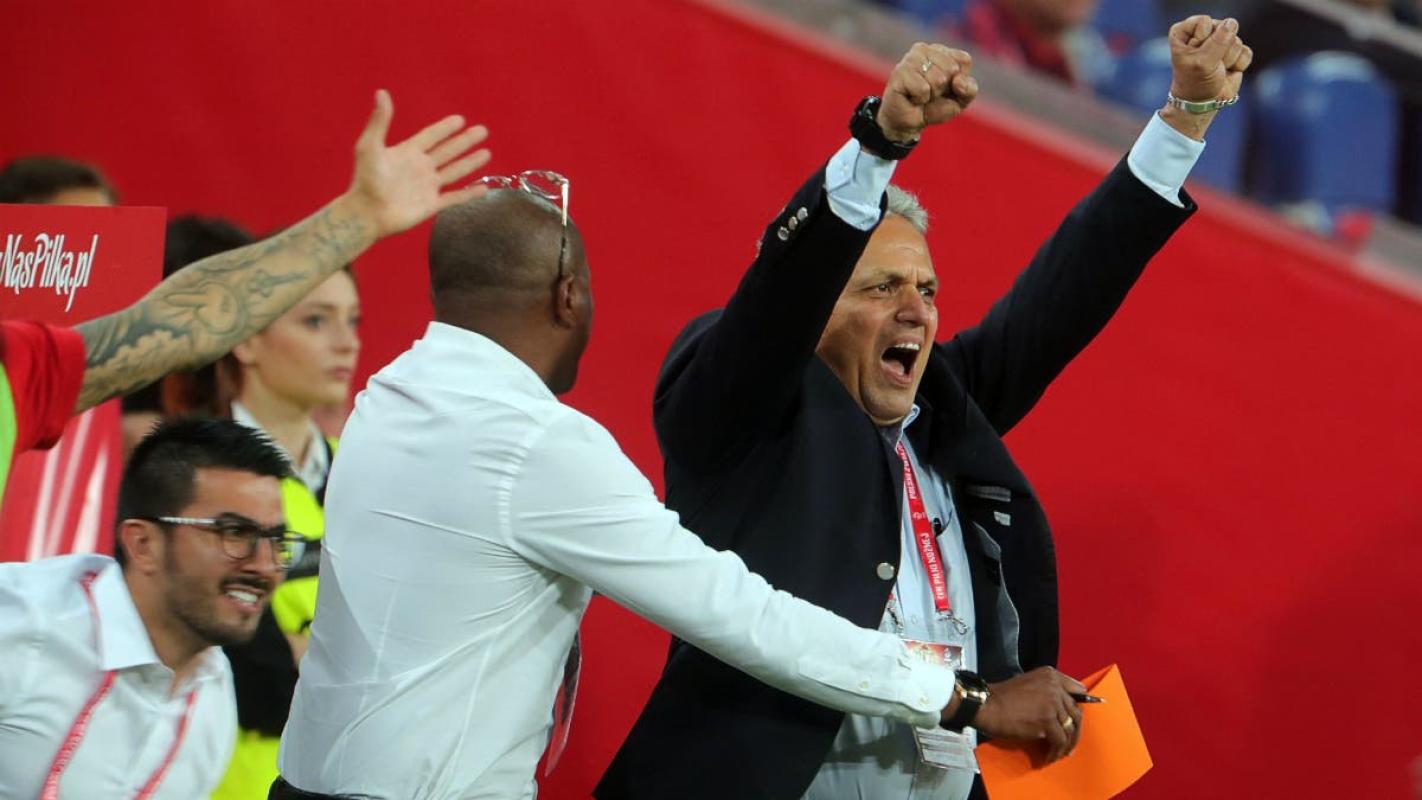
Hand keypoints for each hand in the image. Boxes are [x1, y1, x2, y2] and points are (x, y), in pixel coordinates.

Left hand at [340, 89, 493, 237]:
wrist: (367, 212)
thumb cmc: (365, 179)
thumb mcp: (370, 145)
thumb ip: (379, 121)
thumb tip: (382, 92)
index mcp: (408, 152)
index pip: (431, 136)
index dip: (445, 128)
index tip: (460, 119)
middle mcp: (421, 167)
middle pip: (448, 151)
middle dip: (465, 141)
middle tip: (482, 131)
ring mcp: (428, 186)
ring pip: (455, 171)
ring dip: (471, 162)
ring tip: (487, 153)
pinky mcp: (432, 205)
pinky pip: (455, 198)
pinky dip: (469, 193)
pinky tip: (484, 188)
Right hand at [876, 43, 978, 143]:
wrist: (909, 123)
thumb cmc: (934, 107)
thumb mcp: (960, 100)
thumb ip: (969, 89)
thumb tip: (958, 81)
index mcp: (941, 51)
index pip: (964, 60)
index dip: (959, 81)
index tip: (946, 89)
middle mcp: (924, 49)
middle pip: (951, 68)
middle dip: (944, 89)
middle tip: (931, 94)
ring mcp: (910, 59)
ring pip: (938, 79)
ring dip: (932, 95)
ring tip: (921, 96)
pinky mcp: (900, 72)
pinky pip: (923, 89)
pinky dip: (920, 99)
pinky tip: (911, 98)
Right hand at [972, 666, 1085, 763]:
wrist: (986, 705)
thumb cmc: (1001, 697)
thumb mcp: (1028, 683)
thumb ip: (1046, 691)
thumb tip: (1059, 711)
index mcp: (1050, 675)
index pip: (1078, 690)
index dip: (1079, 706)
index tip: (1078, 719)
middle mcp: (1055, 687)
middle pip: (1076, 712)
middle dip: (1075, 731)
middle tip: (1070, 743)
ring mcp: (1052, 703)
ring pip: (1070, 728)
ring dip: (1067, 744)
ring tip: (1059, 753)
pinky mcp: (1047, 720)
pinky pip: (1060, 740)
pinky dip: (1056, 751)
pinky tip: (1049, 756)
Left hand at [1168, 16, 1251, 103]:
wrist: (1204, 102)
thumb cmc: (1195, 83)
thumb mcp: (1202, 63)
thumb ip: (1218, 42)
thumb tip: (1232, 23)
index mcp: (1184, 33)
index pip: (1204, 22)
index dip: (1204, 40)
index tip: (1195, 56)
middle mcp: (1202, 33)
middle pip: (1223, 29)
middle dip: (1219, 51)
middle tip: (1208, 65)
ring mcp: (1220, 41)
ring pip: (1236, 41)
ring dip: (1228, 60)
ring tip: (1216, 69)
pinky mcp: (1234, 51)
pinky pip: (1246, 51)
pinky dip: (1239, 64)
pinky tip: (1228, 70)